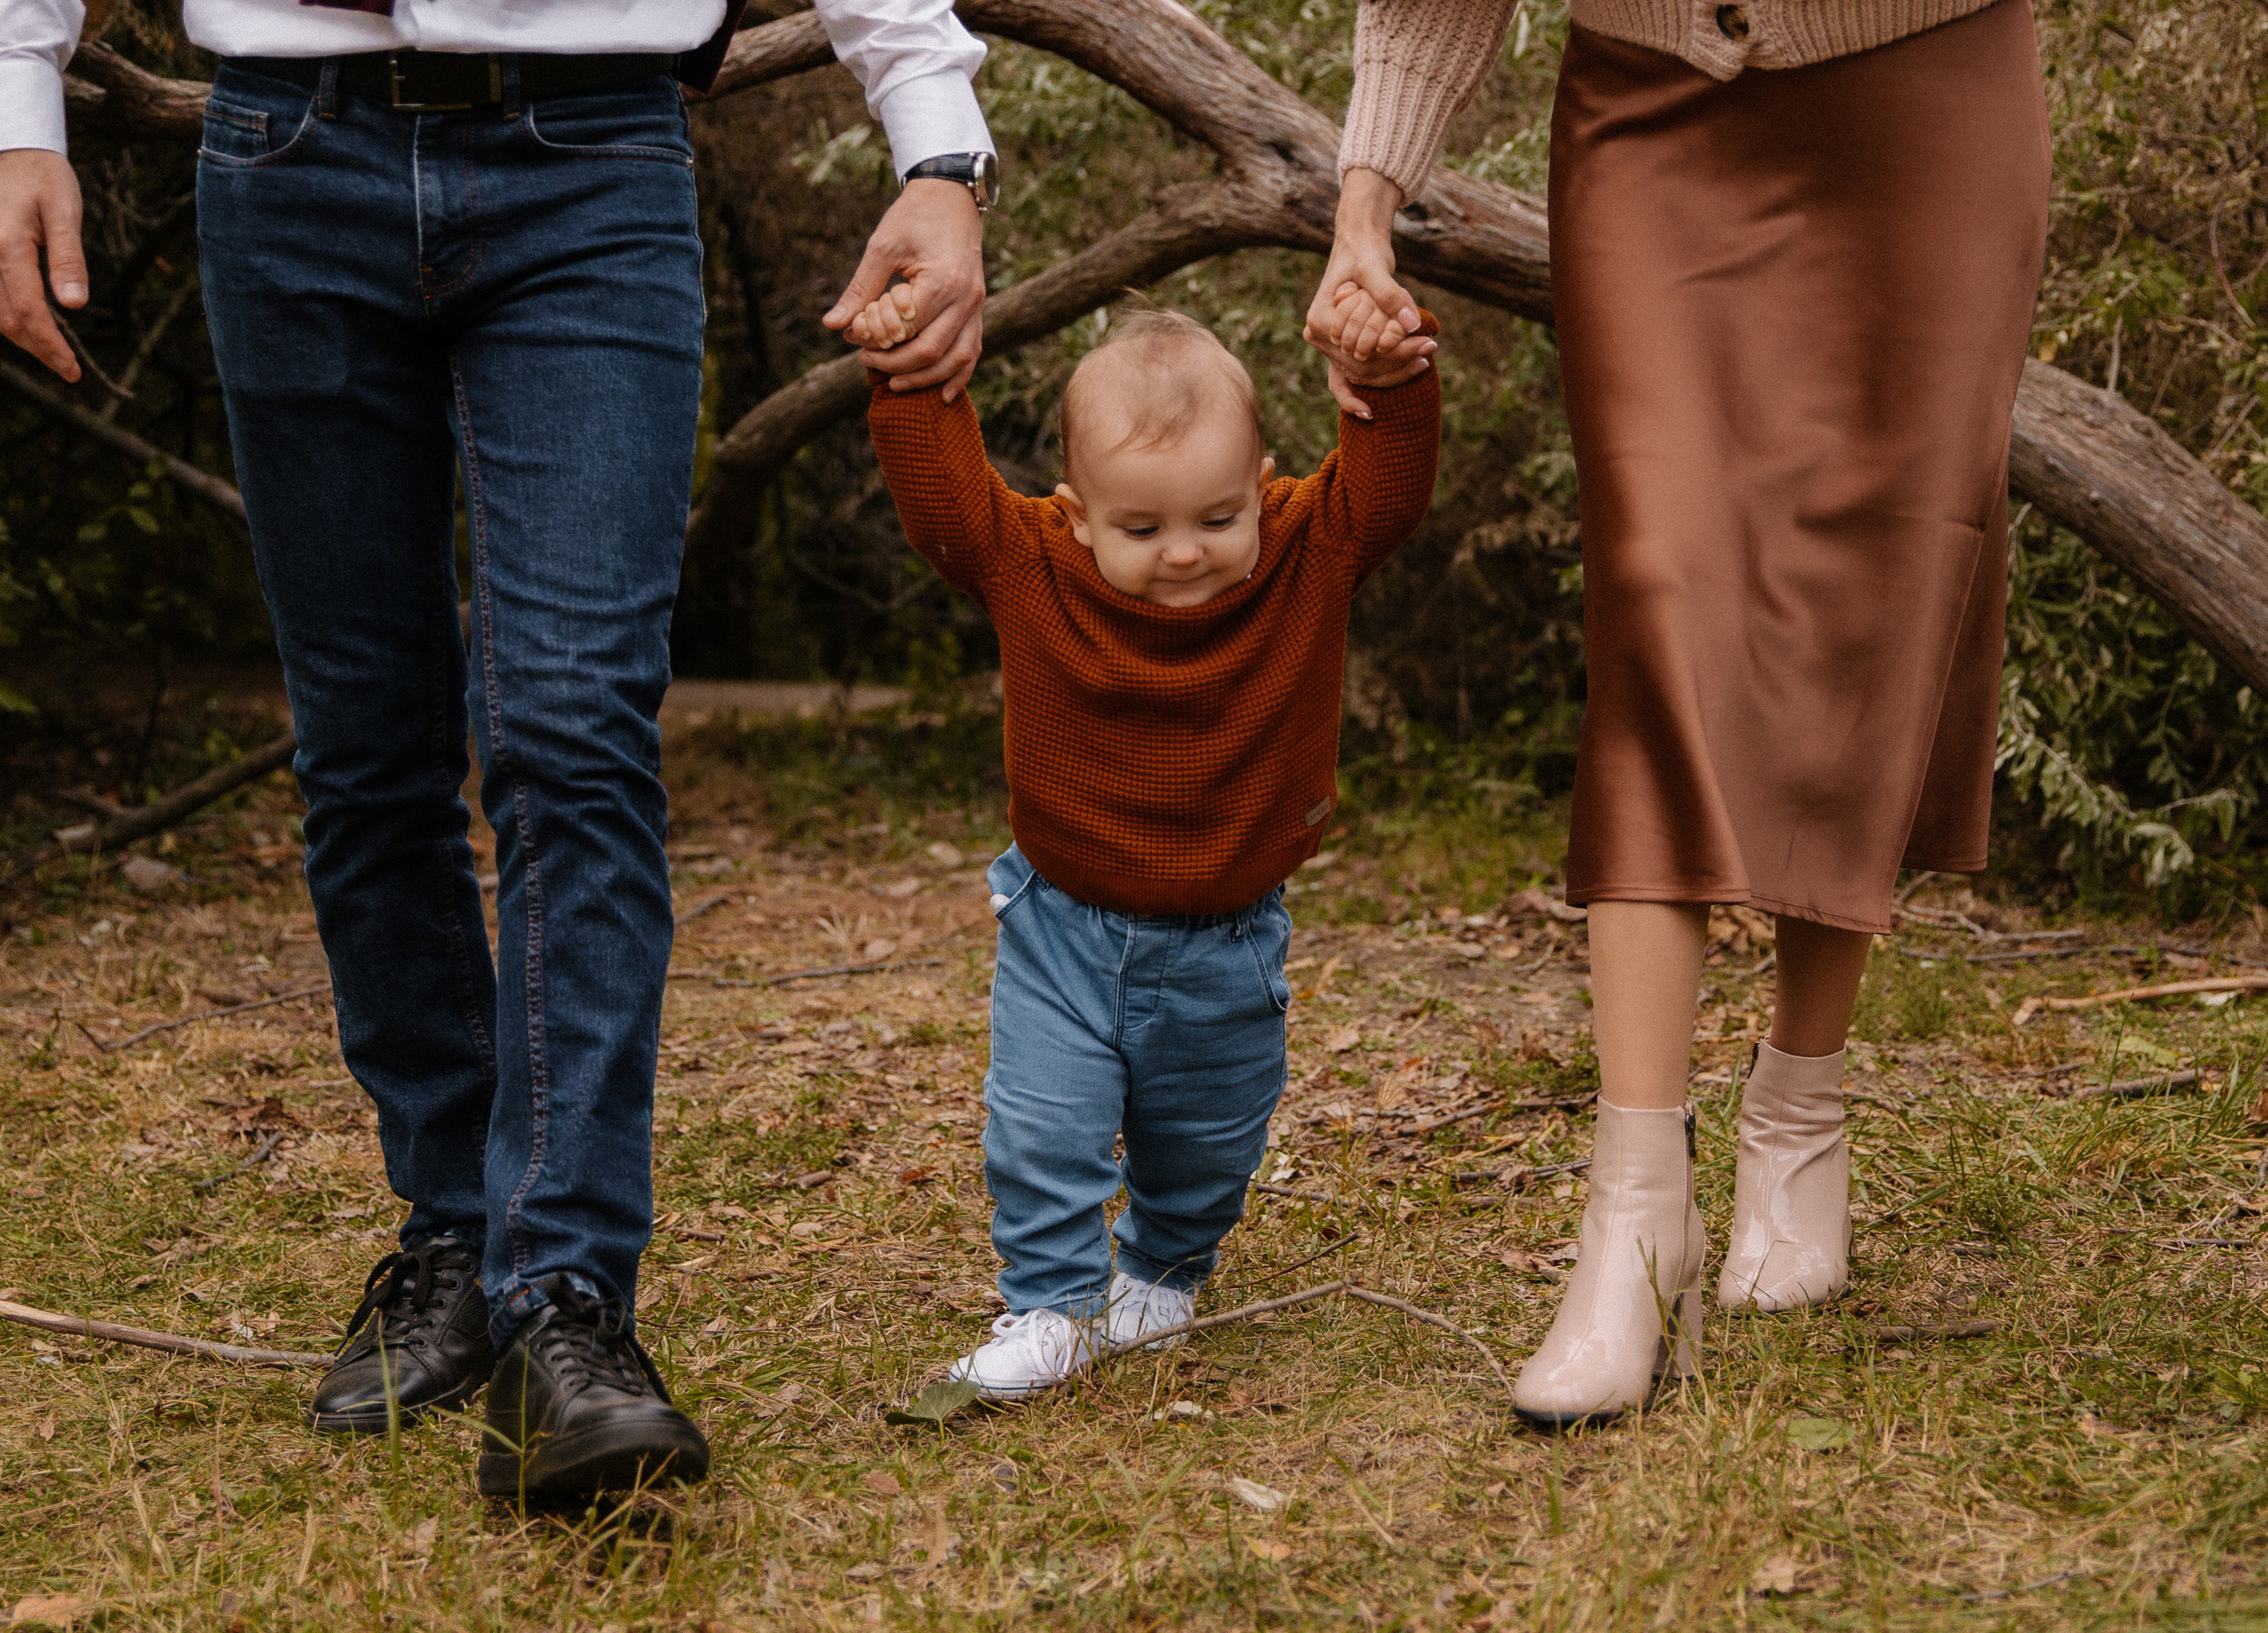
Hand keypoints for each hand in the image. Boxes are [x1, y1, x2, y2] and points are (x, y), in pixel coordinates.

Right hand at [0, 148, 87, 381]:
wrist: (12, 147)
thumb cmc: (43, 176)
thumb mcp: (65, 210)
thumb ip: (69, 257)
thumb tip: (76, 304)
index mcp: (7, 245)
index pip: (28, 311)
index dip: (50, 346)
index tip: (72, 371)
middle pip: (6, 319)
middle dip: (37, 348)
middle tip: (67, 368)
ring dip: (20, 336)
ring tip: (51, 350)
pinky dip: (5, 315)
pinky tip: (28, 324)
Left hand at [825, 178, 985, 400]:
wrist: (951, 194)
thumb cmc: (914, 215)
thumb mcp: (881, 247)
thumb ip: (860, 289)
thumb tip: (833, 325)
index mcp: (942, 281)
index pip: (907, 329)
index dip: (878, 342)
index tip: (855, 341)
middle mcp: (966, 298)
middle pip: (932, 351)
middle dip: (896, 365)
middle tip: (867, 363)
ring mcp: (976, 306)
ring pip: (958, 358)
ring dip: (925, 378)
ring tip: (895, 384)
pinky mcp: (977, 309)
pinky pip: (973, 350)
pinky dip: (958, 375)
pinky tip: (942, 395)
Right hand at [1303, 166, 1432, 416]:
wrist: (1357, 244)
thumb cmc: (1365, 252)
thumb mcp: (1377, 267)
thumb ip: (1392, 295)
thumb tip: (1412, 323)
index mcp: (1320, 320)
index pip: (1362, 350)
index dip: (1396, 352)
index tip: (1426, 345)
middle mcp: (1318, 337)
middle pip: (1362, 366)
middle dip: (1398, 363)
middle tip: (1431, 350)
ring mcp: (1327, 345)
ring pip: (1362, 374)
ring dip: (1393, 372)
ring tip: (1426, 358)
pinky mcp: (1339, 348)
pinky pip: (1346, 380)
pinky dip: (1357, 397)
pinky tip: (1370, 414)